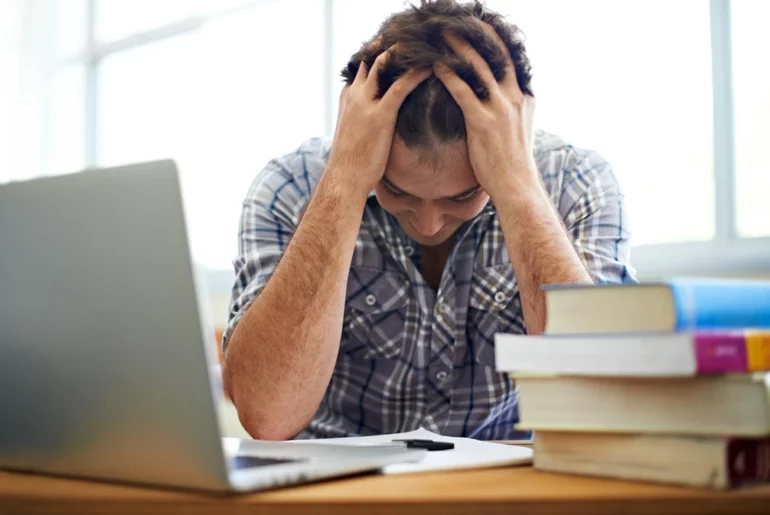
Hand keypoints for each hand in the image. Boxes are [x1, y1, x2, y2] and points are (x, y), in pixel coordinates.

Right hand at [327, 48, 430, 197]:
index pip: (363, 66)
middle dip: (392, 45)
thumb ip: (363, 120)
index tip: (399, 49)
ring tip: (425, 44)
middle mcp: (355, 95)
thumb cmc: (352, 163)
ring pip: (385, 64)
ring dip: (405, 52)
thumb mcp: (353, 135)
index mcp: (348, 98)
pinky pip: (401, 85)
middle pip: (372, 57)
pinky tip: (432, 67)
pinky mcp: (380, 115)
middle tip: (415, 38)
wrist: (345, 179)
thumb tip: (375, 123)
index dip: (379, 54)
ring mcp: (366, 103)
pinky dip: (417, 72)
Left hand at [433, 27, 537, 198]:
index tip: (480, 26)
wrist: (517, 186)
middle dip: (475, 35)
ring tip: (442, 34)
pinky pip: (462, 91)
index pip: (510, 59)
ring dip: (458, 48)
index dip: (494, 40)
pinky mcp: (482, 122)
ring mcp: (500, 109)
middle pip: (495, 55)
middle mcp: (514, 98)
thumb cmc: (513, 162)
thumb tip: (506, 100)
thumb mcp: (520, 129)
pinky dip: (448, 75)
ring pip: (478, 67)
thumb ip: (513, 110)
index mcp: (524, 98)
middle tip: (457, 22)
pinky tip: (434, 65)